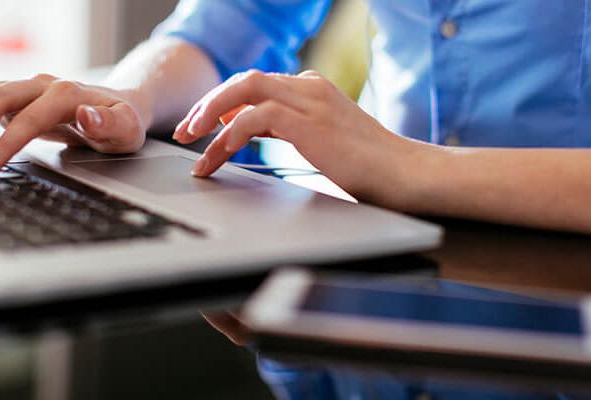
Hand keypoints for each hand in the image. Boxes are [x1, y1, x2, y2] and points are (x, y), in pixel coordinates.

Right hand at [0, 73, 149, 175]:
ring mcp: (27, 86)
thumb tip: (87, 115)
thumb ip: (110, 124)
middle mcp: (43, 84)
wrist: (118, 106)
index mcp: (68, 94)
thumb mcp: (126, 130)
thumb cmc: (122, 122)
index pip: (28, 118)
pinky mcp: (16, 93)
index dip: (4, 144)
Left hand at [173, 70, 412, 204]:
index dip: (223, 103)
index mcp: (313, 90)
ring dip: (210, 113)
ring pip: (244, 90)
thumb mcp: (323, 142)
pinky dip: (230, 134)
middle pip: (244, 81)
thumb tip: (244, 132)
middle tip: (184, 131)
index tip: (202, 127)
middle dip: (208, 104)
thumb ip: (287, 130)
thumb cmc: (370, 168)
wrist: (405, 174)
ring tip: (191, 139)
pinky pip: (254, 117)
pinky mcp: (308, 121)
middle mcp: (309, 87)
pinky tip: (218, 153)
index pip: (256, 85)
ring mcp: (309, 100)